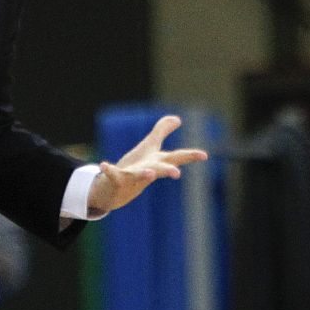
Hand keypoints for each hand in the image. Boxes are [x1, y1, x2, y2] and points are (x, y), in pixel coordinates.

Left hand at [87, 114, 208, 213]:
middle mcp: (147, 170)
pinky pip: (112, 174)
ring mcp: (131, 177)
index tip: (205, 155)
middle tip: (177, 173)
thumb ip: (162, 131)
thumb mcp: (150, 147)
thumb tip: (177, 118)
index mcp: (156, 162)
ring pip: (138, 176)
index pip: (175, 158)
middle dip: (168, 170)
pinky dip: (108, 170)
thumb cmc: (136, 167)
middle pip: (159, 170)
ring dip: (144, 174)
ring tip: (150, 173)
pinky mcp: (115, 179)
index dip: (190, 156)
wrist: (115, 191)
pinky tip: (104, 164)